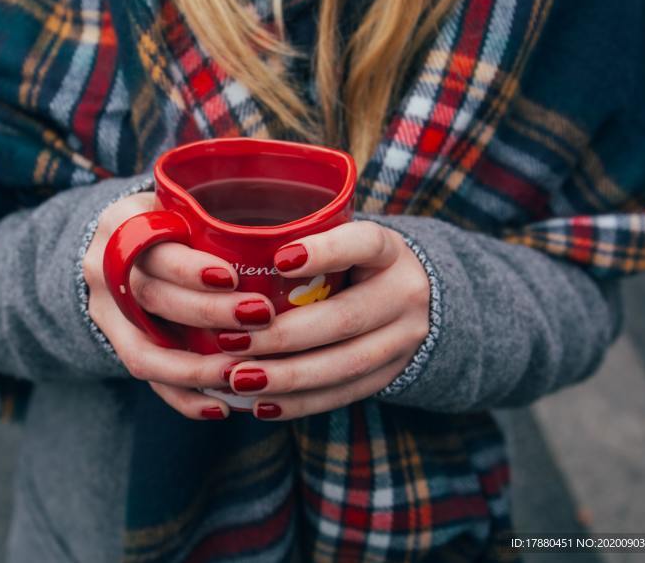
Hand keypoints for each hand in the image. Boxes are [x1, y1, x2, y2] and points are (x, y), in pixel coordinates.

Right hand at [81, 193, 269, 419]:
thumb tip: (297, 233)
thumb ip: (216, 216)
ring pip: (143, 350)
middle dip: (207, 313)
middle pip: (151, 297)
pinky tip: (221, 407)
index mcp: (123, 222)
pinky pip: (146, 379)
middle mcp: (103, 267)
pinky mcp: (114, 344)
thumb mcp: (181, 203)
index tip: (233, 277)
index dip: (190, 269)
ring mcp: (104, 311)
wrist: (118, 243)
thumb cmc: (171, 219)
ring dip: (195, 368)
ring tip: (241, 373)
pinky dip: (183, 397)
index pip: (153, 247)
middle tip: (260, 317)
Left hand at [219, 221, 430, 419]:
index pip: (365, 244)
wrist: (414, 300)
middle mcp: (404, 294)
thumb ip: (303, 242)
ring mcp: (403, 340)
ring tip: (239, 379)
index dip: (325, 252)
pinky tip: (261, 404)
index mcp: (389, 251)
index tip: (278, 259)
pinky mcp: (391, 375)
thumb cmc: (354, 263)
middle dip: (283, 335)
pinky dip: (300, 402)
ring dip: (287, 376)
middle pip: (345, 318)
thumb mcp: (343, 240)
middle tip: (231, 342)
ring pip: (345, 364)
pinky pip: (343, 393)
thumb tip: (229, 252)